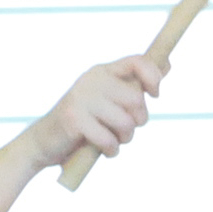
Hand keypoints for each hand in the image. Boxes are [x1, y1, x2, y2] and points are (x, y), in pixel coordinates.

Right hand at [25, 52, 159, 183]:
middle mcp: (91, 80)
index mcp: (102, 72)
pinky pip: (109, 140)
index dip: (154, 77)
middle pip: (137, 100)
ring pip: (126, 123)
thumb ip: (135, 84)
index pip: (137, 62)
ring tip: (112, 139)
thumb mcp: (110, 99)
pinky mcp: (74, 119)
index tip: (156, 95)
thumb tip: (167, 64)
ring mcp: (81, 98)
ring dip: (124, 139)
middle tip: (124, 129)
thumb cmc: (85, 122)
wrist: (44, 141)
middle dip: (138, 121)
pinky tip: (102, 149)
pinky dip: (111, 150)